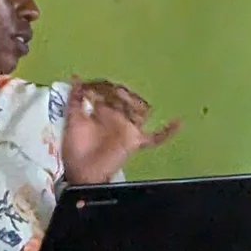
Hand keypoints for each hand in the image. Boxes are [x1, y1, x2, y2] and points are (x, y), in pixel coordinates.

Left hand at [62, 76, 180, 185]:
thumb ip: (75, 100)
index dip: (104, 86)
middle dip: (120, 94)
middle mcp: (118, 116)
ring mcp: (128, 128)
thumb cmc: (75, 148)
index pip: (109, 91)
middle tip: (115, 92)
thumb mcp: (72, 121)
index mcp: (103, 109)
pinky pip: (155, 137)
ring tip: (131, 101)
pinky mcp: (135, 141)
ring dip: (137, 104)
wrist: (81, 173)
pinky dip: (167, 131)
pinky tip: (178, 122)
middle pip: (126, 99)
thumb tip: (75, 77)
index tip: (97, 85)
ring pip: (140, 111)